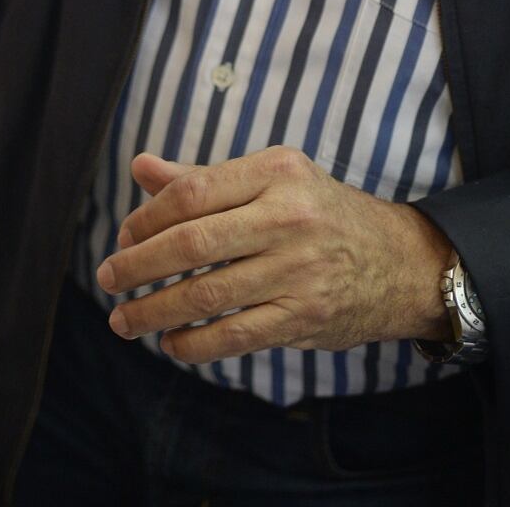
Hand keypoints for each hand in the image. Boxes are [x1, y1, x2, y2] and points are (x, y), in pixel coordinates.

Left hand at [95, 149, 454, 362]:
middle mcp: (289, 218)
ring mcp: (299, 270)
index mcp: (276, 173)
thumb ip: (205, 178)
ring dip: (155, 311)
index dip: (148, 217)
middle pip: (193, 244)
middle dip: (138, 265)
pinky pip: (236, 335)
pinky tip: (171, 343)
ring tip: (124, 320)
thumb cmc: (322, 214)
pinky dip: (195, 343)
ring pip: (207, 294)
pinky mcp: (306, 315)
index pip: (193, 192)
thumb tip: (141, 167)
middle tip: (106, 279)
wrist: (402, 261)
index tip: (124, 237)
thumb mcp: (273, 180)